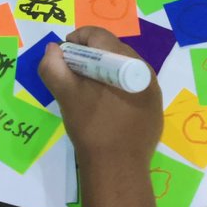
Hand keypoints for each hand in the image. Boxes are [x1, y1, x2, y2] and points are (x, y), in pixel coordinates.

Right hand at [39, 28, 162, 170]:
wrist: (117, 171)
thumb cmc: (92, 128)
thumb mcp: (67, 95)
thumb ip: (54, 67)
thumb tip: (53, 50)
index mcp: (126, 62)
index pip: (99, 36)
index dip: (76, 40)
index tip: (62, 56)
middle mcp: (145, 71)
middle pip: (111, 50)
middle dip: (89, 56)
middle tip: (71, 73)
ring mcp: (152, 91)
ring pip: (122, 69)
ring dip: (101, 72)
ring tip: (85, 90)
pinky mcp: (153, 110)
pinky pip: (131, 88)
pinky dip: (114, 89)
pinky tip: (103, 107)